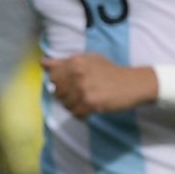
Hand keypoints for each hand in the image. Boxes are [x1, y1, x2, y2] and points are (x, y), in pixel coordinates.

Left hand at [43, 53, 158, 118]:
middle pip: (57, 91)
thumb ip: (64, 62)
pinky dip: (81, 113)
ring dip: (74, 104)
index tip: (71, 81)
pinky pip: (75, 113)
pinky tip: (90, 107)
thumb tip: (42, 63)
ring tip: (87, 99)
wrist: (132, 84)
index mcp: (76, 62)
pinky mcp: (90, 104)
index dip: (60, 80)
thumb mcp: (89, 60)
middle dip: (67, 93)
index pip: (52, 75)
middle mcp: (78, 75)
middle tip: (82, 91)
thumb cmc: (110, 70)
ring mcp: (83, 90)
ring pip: (65, 104)